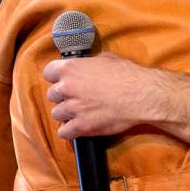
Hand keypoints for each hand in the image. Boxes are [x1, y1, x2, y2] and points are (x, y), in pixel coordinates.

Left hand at [43, 51, 170, 139]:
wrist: (142, 95)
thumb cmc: (128, 75)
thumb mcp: (106, 58)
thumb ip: (89, 63)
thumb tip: (86, 65)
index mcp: (71, 68)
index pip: (48, 72)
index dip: (56, 77)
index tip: (62, 80)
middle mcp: (66, 87)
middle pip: (52, 95)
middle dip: (64, 96)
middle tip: (78, 97)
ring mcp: (72, 108)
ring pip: (56, 114)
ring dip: (67, 113)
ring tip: (81, 112)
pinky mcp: (80, 126)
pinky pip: (64, 132)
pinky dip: (71, 130)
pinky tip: (80, 125)